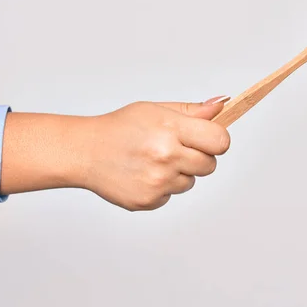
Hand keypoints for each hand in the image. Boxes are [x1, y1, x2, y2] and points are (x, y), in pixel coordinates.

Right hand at [81, 96, 230, 210]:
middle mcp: (166, 156)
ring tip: (152, 160)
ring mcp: (158, 181)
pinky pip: (171, 195)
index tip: (208, 139)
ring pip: (190, 182)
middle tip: (174, 148)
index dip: (216, 140)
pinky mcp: (149, 200)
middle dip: (198, 157)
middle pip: (210, 165)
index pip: (220, 141)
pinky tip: (142, 174)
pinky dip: (161, 187)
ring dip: (178, 173)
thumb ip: (191, 111)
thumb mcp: (154, 110)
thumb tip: (221, 105)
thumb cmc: (119, 128)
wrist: (86, 151)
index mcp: (171, 129)